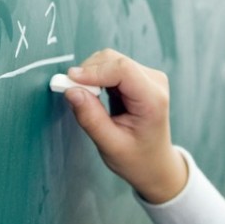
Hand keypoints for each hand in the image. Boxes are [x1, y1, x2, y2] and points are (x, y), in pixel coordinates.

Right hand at [64, 49, 187, 203]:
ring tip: (87, 99)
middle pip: (114, 60)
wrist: (155, 163)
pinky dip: (97, 76)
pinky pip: (111, 66)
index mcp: (153, 99)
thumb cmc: (136, 159)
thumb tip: (71, 91)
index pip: (123, 70)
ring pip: (110, 60)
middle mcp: (154, 81)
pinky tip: (95, 95)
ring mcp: (148, 76)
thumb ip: (91, 118)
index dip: (93, 71)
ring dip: (91, 74)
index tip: (69, 81)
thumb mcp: (111, 145)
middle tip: (71, 92)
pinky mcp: (139, 76)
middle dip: (88, 72)